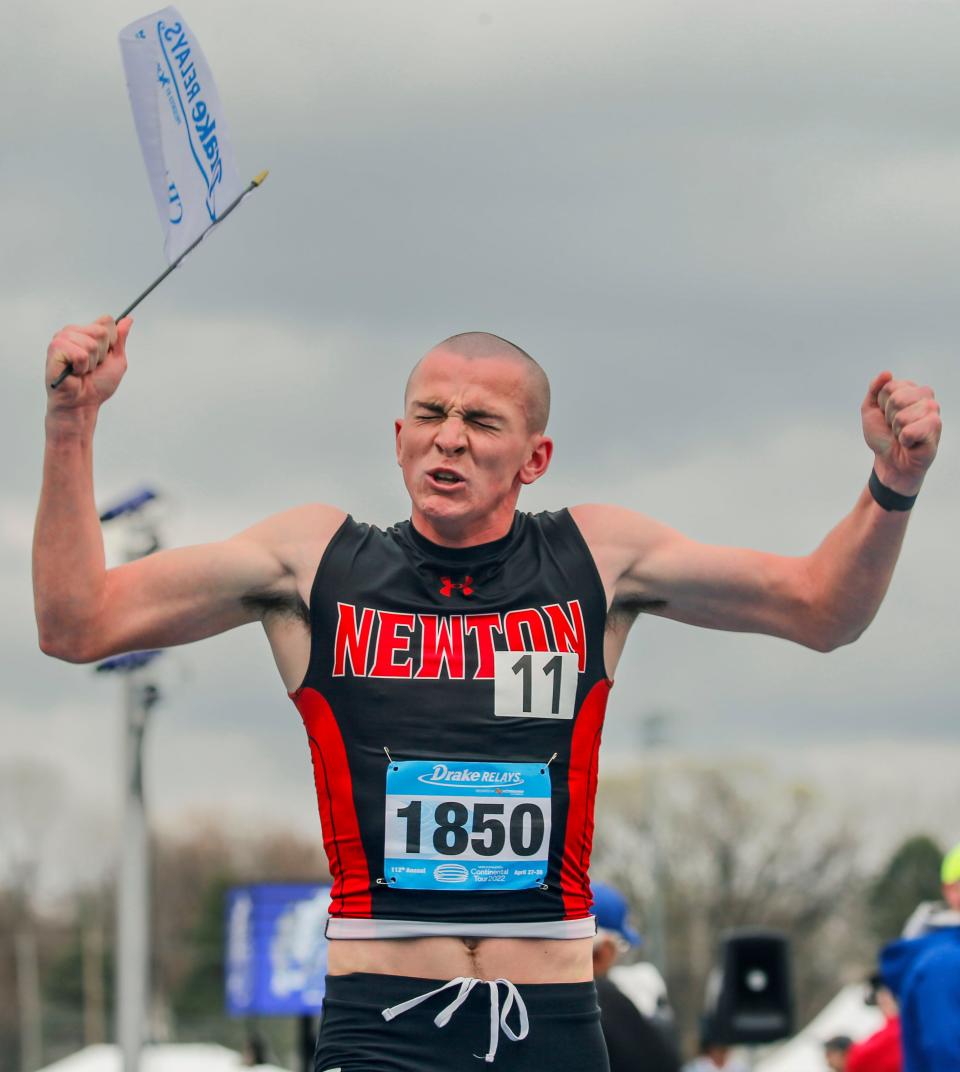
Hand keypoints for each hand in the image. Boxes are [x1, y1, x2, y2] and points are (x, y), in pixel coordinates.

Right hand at [45, 316, 132, 412]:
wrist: (83, 404)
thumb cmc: (97, 385)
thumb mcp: (116, 360)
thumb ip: (120, 339)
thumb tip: (128, 319)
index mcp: (86, 332)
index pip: (106, 321)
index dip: (111, 342)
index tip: (104, 356)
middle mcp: (72, 332)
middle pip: (101, 331)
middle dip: (102, 354)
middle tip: (91, 366)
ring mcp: (62, 338)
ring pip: (91, 343)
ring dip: (91, 363)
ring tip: (82, 370)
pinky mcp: (55, 349)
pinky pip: (80, 354)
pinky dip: (82, 367)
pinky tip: (74, 372)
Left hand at [861, 371, 940, 494]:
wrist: (889, 461)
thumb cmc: (883, 436)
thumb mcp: (870, 409)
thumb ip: (875, 389)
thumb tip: (887, 373)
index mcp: (911, 389)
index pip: (889, 387)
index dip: (881, 405)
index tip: (886, 416)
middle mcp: (926, 397)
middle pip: (897, 398)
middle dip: (889, 417)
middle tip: (895, 427)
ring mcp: (933, 412)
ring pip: (903, 415)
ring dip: (897, 430)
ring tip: (903, 435)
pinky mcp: (935, 428)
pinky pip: (911, 430)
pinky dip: (904, 439)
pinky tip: (910, 443)